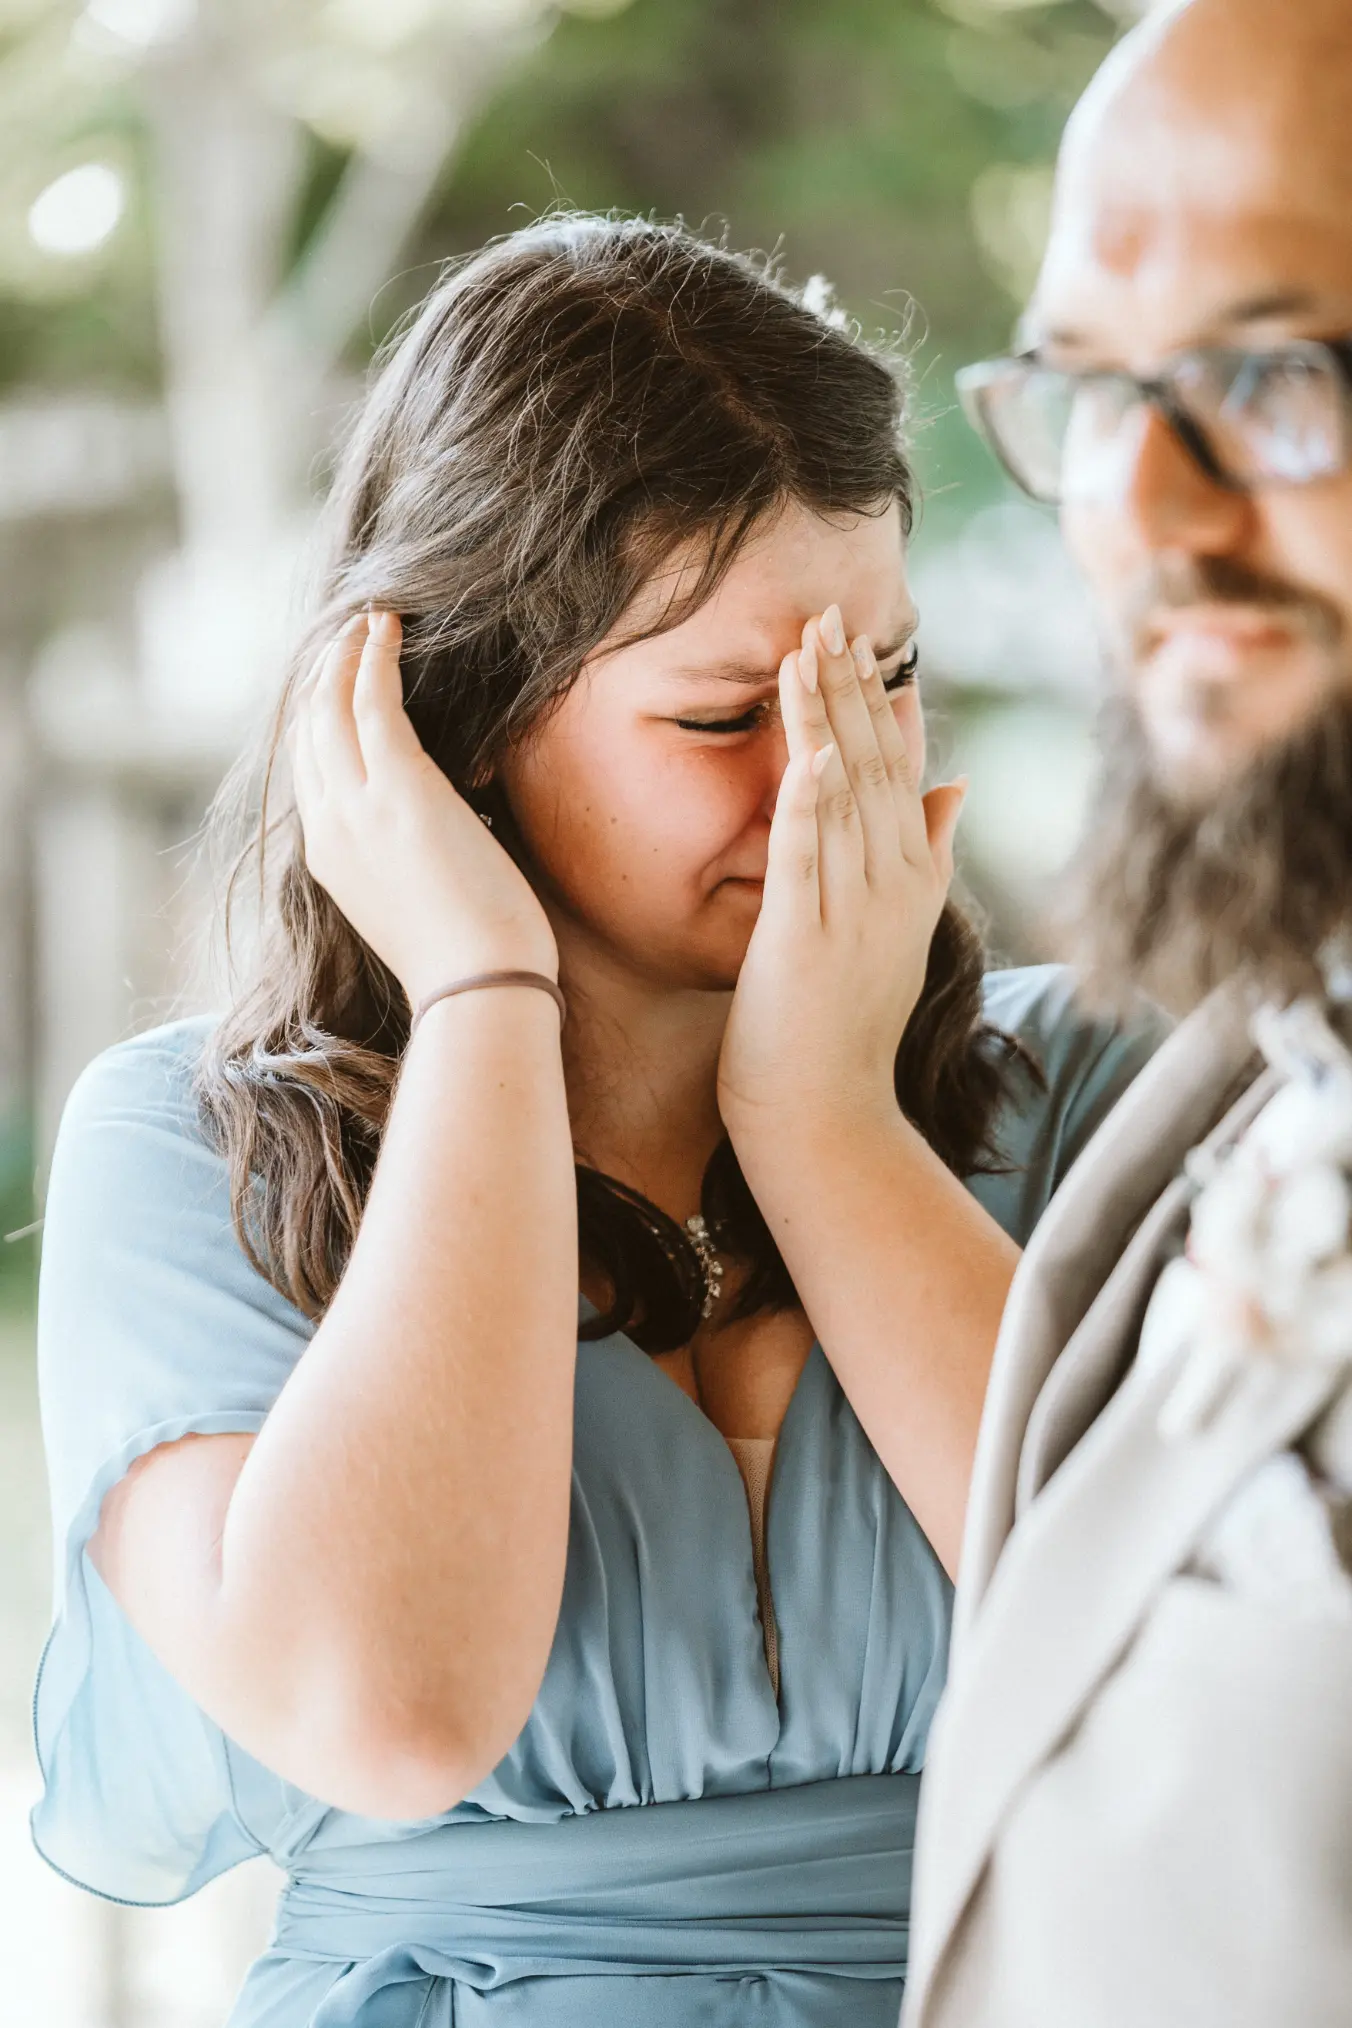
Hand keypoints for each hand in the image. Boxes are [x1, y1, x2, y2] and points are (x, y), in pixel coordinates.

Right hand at [288, 611, 557, 1008]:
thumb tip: (447, 829)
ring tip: (368, 621)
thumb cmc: (471, 960)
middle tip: (348, 638)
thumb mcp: (421, 904)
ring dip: (345, 656)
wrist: (478, 988)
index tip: (339, 687)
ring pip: (330, 708)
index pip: (311, 774)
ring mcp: (357, 808)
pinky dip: (374, 657)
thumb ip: (413, 859)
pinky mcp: (398, 788)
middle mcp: (329, 830)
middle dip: (323, 677)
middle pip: (308, 732)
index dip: (319, 722)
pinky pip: (372, 702)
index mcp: (331, 862)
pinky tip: (387, 627)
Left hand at [717, 603, 963, 1145]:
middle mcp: (892, 890)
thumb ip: (929, 856)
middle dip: (850, 688)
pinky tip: (801, 752)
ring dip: (822, 721)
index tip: (870, 639)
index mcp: (913, 882)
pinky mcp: (801, 943)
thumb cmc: (848, 1033)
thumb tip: (956, 785)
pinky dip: (804, 805)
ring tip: (805, 651)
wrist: (828, 1119)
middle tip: (827, 615)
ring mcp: (850, 915)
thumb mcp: (900, 934)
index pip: (903, 773)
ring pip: (838, 798)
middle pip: (874, 769)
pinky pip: (803, 860)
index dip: (883, 702)